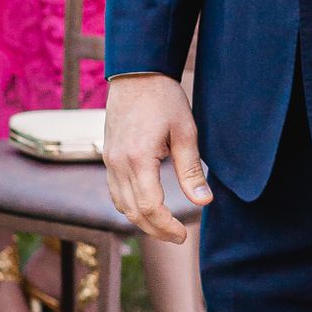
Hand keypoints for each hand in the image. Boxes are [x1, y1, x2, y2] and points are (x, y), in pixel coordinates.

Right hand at [103, 73, 210, 241]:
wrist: (137, 74)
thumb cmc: (164, 99)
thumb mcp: (185, 132)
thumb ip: (190, 170)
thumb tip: (203, 202)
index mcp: (138, 158)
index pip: (150, 207)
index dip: (167, 226)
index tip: (183, 234)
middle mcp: (118, 163)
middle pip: (133, 212)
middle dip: (156, 230)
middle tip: (178, 237)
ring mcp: (109, 160)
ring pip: (121, 205)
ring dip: (141, 221)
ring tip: (164, 227)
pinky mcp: (108, 156)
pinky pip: (114, 192)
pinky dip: (129, 206)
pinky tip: (145, 208)